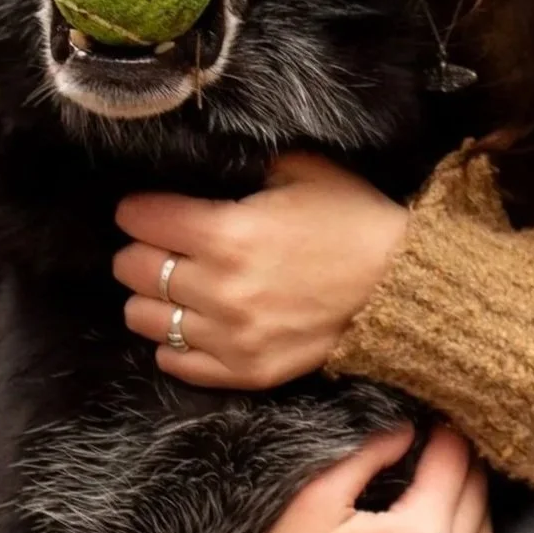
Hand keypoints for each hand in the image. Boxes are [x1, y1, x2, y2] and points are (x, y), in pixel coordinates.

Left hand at [114, 152, 409, 388]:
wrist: (400, 287)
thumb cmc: (352, 221)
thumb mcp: (300, 170)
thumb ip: (243, 166)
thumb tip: (201, 161)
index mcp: (228, 232)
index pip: (140, 219)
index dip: (139, 210)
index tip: (146, 209)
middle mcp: (220, 288)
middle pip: (132, 269)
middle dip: (139, 251)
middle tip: (161, 246)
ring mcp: (231, 336)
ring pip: (145, 318)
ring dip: (150, 297)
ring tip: (173, 286)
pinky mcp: (246, 371)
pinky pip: (175, 362)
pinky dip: (172, 342)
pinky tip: (192, 323)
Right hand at [172, 424, 492, 532]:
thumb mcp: (313, 500)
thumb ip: (366, 455)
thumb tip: (405, 429)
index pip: (455, 466)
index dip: (448, 436)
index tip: (439, 422)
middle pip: (478, 505)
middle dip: (466, 470)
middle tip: (450, 449)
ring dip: (471, 517)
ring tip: (452, 494)